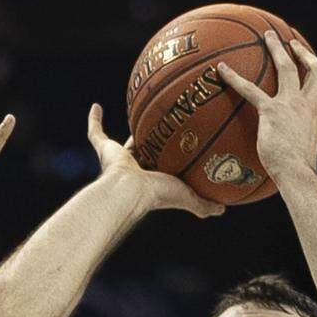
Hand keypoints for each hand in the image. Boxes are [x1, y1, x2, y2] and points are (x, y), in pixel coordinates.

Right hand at [87, 104, 224, 219]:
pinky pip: (95, 133)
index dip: (166, 160)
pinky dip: (93, 121)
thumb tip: (224, 209)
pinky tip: (95, 106)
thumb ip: (203, 204)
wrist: (129, 191)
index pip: (160, 167)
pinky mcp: (105, 150)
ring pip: (121, 142)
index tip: (174, 151)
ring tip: (136, 111)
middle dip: (148, 144)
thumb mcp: (187, 197)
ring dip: (127, 129)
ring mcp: (117, 159)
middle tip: (159, 129)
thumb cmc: (157, 195)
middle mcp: (133, 169)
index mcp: (151, 179)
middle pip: (142, 153)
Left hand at [217, 32, 316, 184]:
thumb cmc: (301, 172)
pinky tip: (221, 70)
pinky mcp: (272, 111)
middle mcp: (309, 105)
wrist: (296, 173)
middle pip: (316, 69)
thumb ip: (310, 152)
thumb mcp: (311, 158)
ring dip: (278, 48)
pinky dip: (235, 78)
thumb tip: (313, 161)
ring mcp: (292, 104)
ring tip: (268, 35)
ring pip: (288, 67)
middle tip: (293, 43)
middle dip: (304, 53)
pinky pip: (250, 89)